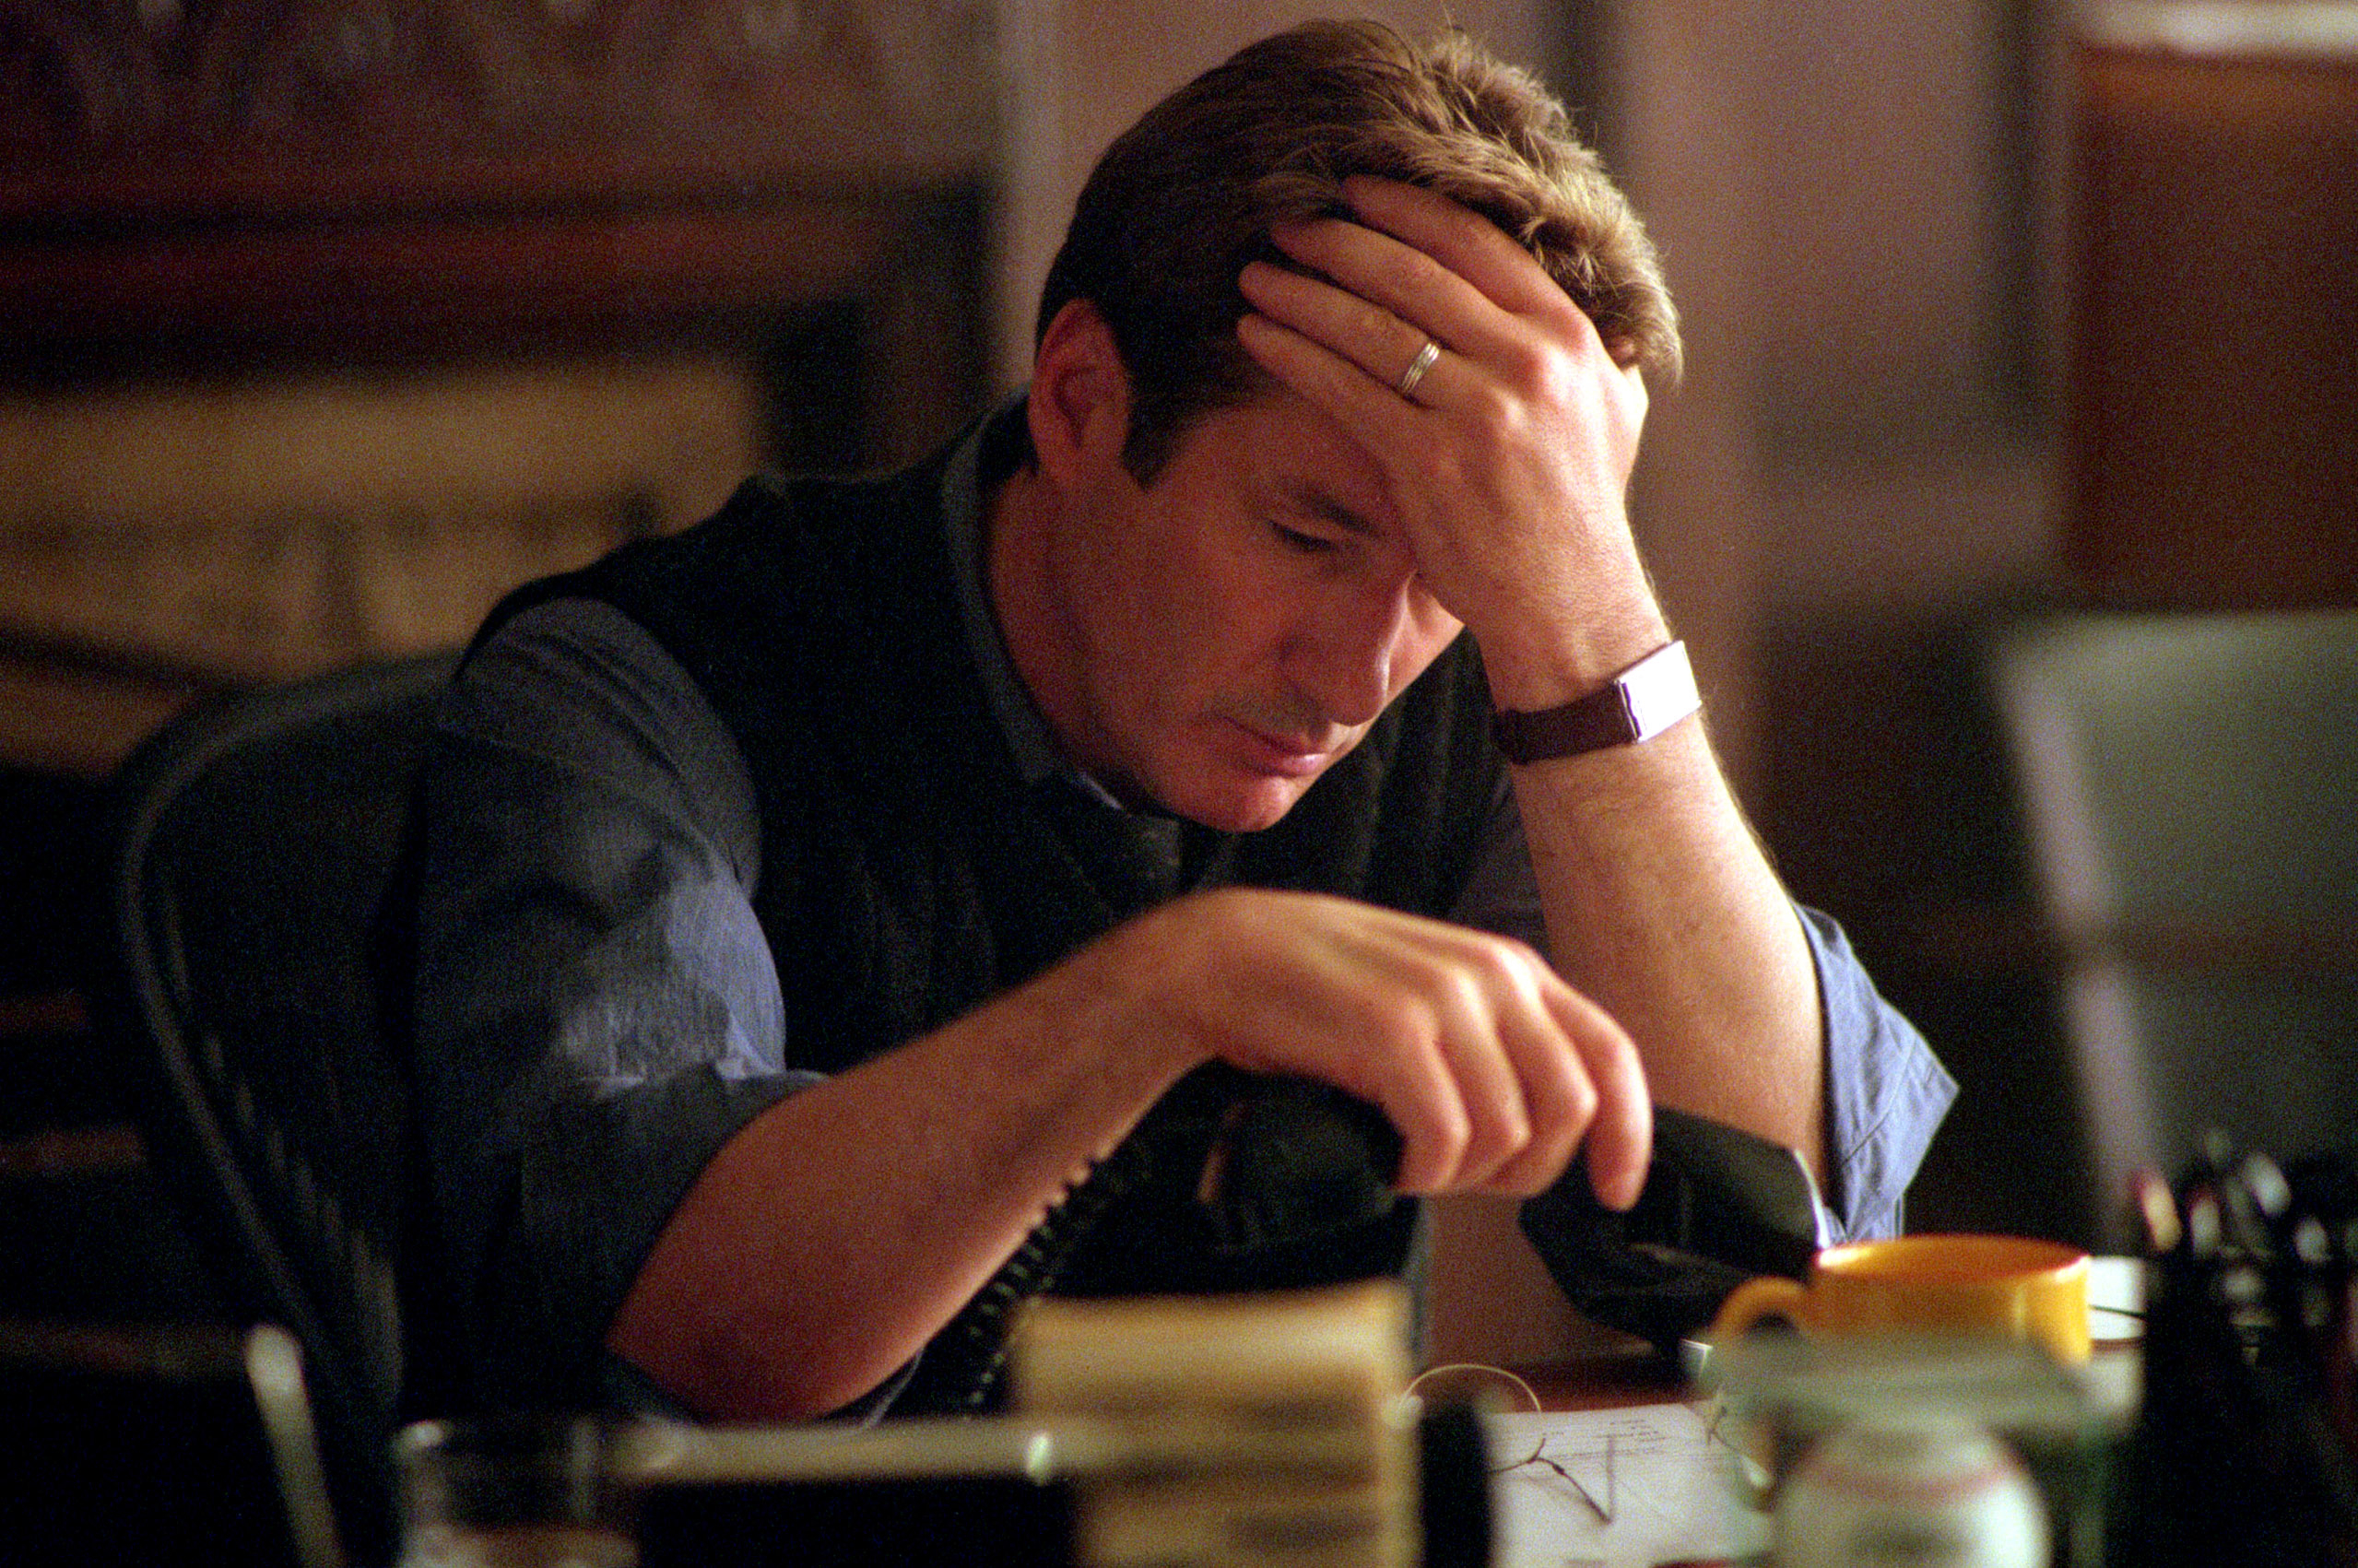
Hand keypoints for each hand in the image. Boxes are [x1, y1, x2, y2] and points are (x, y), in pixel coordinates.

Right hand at [1060, 886, 1649, 1206]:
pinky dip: (1420, 1173)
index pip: (1610, 1054)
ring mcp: (1444, 1001)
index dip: (1628, 1133)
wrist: (1219, 959)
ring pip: (1506, 1135)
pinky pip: (1445, 1141)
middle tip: (1464, 1180)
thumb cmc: (1319, 993)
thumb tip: (1548, 1131)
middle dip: (1526, 1170)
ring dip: (1460, 1176)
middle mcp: (1491, 976)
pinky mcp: (1393, 1033)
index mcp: (1510, 968)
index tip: (1613, 1192)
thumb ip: (1493, 1042)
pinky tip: (1388, 1162)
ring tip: (1409, 1160)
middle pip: (1568, 1110)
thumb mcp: (1427, 998)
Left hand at [1234, 175, 1662, 704]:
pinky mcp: (1432, 461)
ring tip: (1257, 275)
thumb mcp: (1615, 408)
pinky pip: (1347, 390)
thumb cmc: (1580, 509)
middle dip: (1339, 241)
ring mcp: (1481, 411)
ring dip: (1303, 293)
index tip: (1355, 189)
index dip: (1407, 208)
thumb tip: (1562, 289)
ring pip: (1373, 328)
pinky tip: (1259, 336)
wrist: (1571, 603)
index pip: (1478, 244)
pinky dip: (1296, 355)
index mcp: (1570, 335)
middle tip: (1285, 222)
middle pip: (1414, 274)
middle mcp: (1530, 362)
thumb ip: (1592, 345)